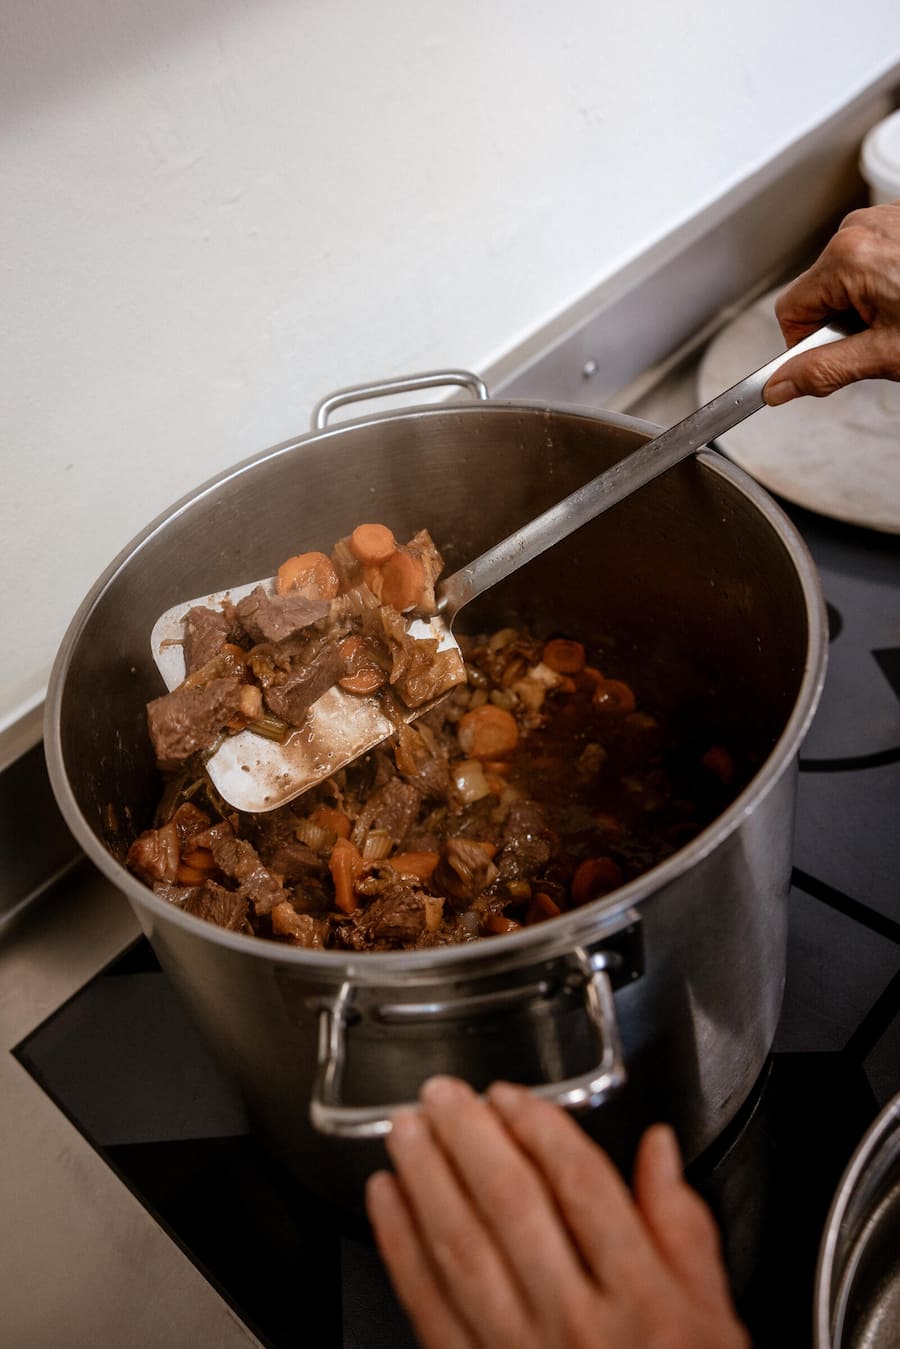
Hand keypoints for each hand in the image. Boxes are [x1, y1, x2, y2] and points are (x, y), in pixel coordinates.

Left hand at [365, 1076, 750, 1348]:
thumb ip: (683, 1227)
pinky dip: (401, 1243)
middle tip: (441, 1094)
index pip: (583, 1188)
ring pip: (462, 1246)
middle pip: (513, 1205)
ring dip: (426, 1178)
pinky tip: (387, 1199)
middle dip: (470, 1138)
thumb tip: (658, 1148)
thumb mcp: (713, 1317)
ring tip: (406, 1130)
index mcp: (644, 1299)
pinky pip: (427, 1303)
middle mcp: (578, 1322)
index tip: (510, 1095)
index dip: (540, 1129)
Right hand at [764, 199, 899, 404]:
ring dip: (869, 303)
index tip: (835, 359)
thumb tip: (777, 387)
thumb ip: (823, 372)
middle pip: (820, 291)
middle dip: (844, 321)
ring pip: (849, 276)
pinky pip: (877, 257)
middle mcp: (860, 229)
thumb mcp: (885, 356)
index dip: (807, 345)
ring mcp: (886, 219)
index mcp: (846, 258)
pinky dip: (891, 282)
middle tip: (886, 339)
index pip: (790, 312)